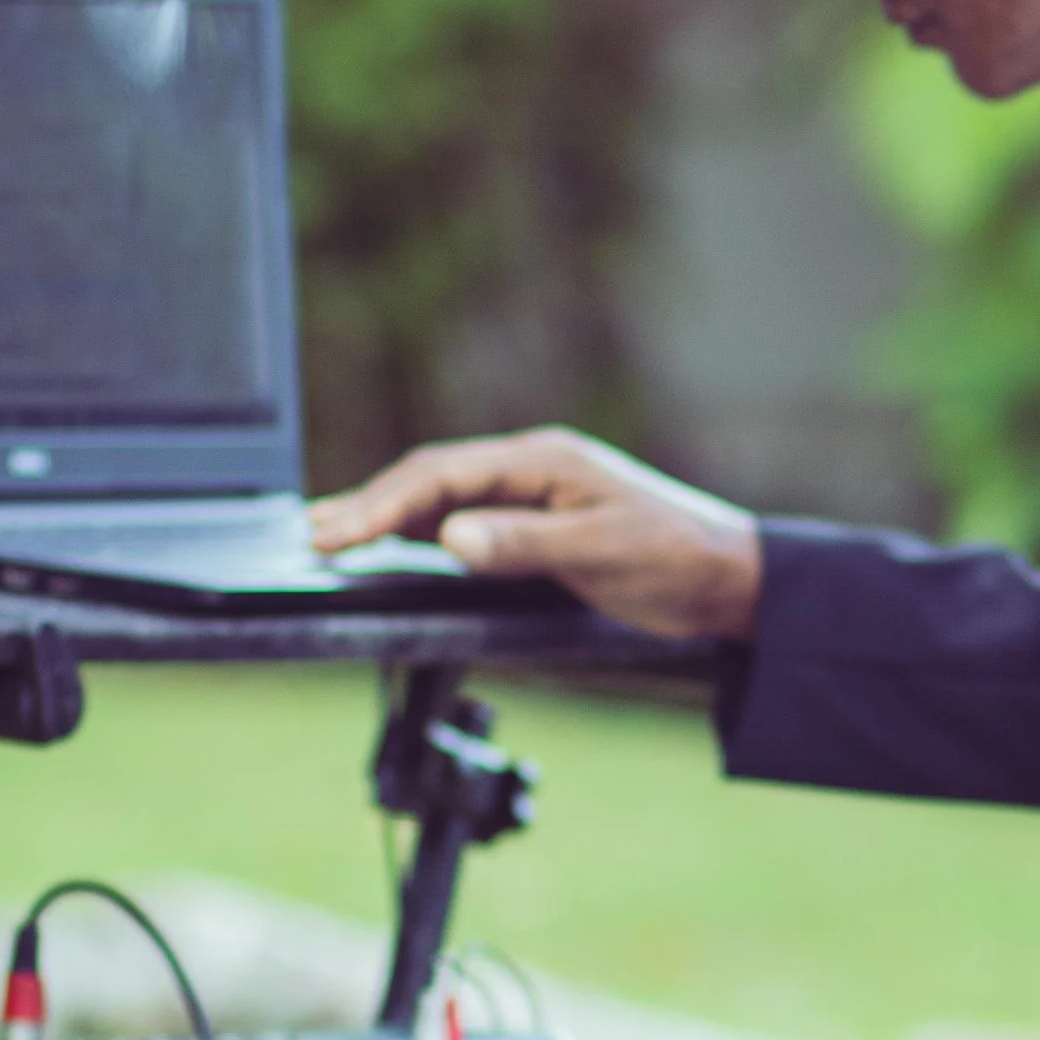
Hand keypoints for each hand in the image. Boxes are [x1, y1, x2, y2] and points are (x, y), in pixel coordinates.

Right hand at [310, 429, 761, 643]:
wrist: (727, 578)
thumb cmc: (676, 556)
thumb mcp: (602, 549)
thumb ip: (524, 543)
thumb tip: (452, 535)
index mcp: (541, 460)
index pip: (443, 474)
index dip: (385, 502)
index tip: (340, 531)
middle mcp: (528, 471)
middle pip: (430, 482)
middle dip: (369, 506)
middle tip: (312, 537)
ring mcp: (528, 499)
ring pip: (440, 502)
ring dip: (386, 519)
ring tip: (329, 539)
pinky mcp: (534, 530)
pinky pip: (462, 527)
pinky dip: (419, 538)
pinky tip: (388, 552)